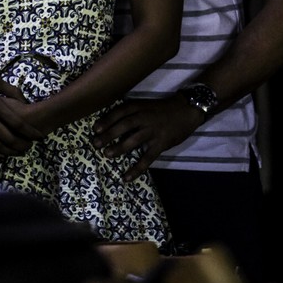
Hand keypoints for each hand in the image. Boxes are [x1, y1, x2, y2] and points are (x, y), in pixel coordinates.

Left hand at [91, 96, 205, 180]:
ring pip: (134, 140)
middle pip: (125, 125)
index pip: (121, 112)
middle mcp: (146, 117)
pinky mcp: (162, 144)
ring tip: (107, 155)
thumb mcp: (146, 104)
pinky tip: (126, 178)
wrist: (187, 111)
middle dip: (109, 134)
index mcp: (141, 106)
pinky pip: (148, 158)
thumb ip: (133, 112)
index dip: (107, 120)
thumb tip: (111, 123)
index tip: (95, 129)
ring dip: (119, 148)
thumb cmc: (163, 109)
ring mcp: (154, 131)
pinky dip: (136, 169)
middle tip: (96, 143)